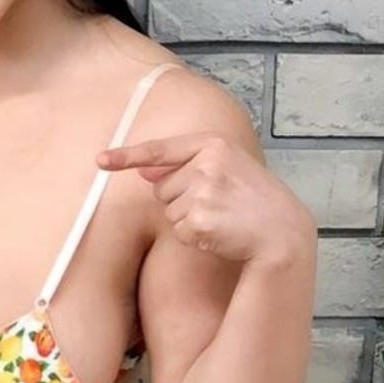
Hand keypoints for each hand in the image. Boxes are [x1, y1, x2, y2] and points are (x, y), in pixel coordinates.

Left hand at [97, 132, 315, 265]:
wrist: (282, 232)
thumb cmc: (254, 200)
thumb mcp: (226, 169)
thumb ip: (186, 165)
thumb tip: (143, 171)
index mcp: (213, 144)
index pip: (160, 149)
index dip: (126, 156)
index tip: (100, 160)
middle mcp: (205, 164)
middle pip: (161, 187)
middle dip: (180, 199)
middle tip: (216, 204)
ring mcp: (202, 192)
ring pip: (168, 211)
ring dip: (188, 219)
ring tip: (221, 218)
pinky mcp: (200, 220)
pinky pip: (178, 232)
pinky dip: (194, 238)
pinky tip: (219, 233)